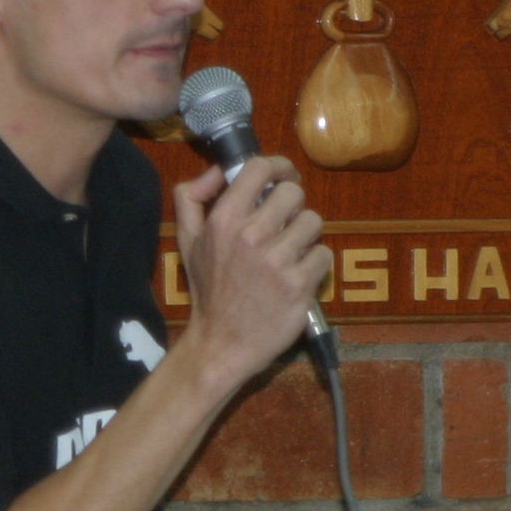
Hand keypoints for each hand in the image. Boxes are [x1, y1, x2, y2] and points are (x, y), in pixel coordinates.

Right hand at [172, 156, 329, 385]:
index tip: (283, 178)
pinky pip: (323, 254)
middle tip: (284, 226)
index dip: (279, 168)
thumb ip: (191, 197)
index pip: (261, 168)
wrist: (221, 343)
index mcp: (224, 219)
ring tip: (291, 252)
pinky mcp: (300, 284)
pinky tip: (298, 275)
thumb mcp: (187, 240)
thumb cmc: (209, 289)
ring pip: (314, 221)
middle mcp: (251, 235)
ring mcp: (277, 260)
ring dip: (306, 235)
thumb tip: (218, 170)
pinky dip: (315, 263)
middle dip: (292, 208)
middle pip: (294, 193)